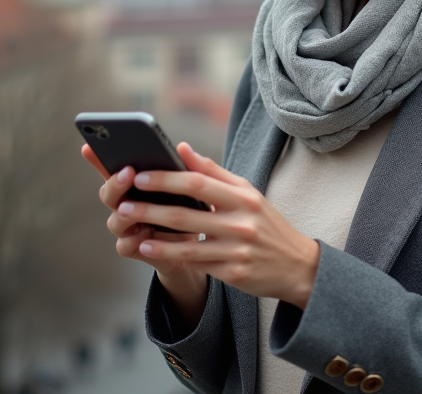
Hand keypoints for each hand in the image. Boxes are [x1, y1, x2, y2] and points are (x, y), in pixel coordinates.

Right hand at [81, 144, 208, 318]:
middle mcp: (124, 203)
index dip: (97, 158)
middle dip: (116, 182)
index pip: (112, 168)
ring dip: (124, 213)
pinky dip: (133, 240)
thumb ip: (185, 168)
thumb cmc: (189, 208)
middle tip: (128, 172)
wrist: (197, 245)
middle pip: (108, 193)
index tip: (89, 146)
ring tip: (134, 207)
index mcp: (134, 184)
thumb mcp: (190, 186)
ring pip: (114, 220)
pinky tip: (144, 234)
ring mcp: (126, 226)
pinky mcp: (132, 247)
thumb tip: (181, 147)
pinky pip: (124, 245)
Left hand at [110, 143, 320, 308]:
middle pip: (187, 214)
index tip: (141, 176)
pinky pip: (195, 263)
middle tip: (124, 204)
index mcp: (244, 197)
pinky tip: (151, 251)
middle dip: (151, 209)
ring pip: (187, 244)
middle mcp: (241, 222)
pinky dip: (171, 256)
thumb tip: (182, 148)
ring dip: (154, 238)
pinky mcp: (233, 273)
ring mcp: (237, 250)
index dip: (167, 180)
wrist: (297, 265)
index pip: (199, 184)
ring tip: (129, 231)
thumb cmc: (265, 224)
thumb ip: (214, 172)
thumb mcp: (247, 193)